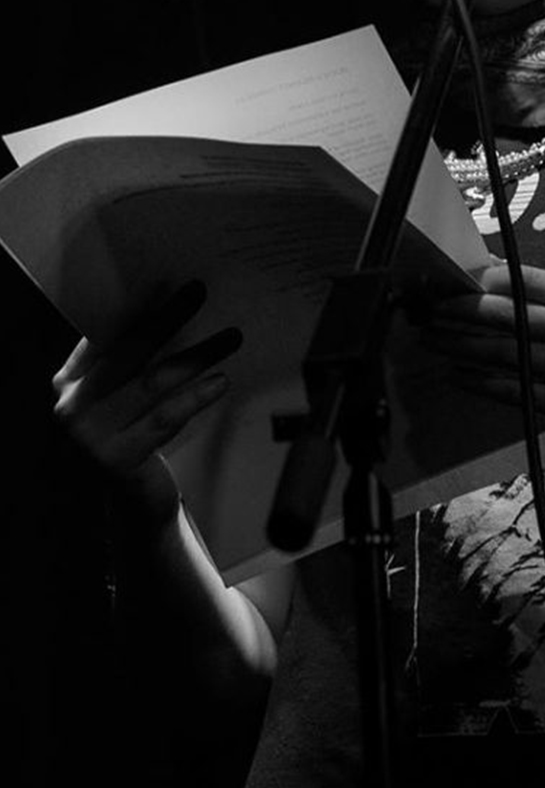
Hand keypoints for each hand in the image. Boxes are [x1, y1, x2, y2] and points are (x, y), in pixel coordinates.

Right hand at [53, 280, 242, 529]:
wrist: (130, 506)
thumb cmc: (131, 438)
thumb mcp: (119, 399)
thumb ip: (131, 364)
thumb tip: (172, 308)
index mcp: (70, 382)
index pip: (105, 334)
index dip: (136, 307)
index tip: (166, 281)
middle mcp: (74, 405)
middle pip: (129, 350)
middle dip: (167, 317)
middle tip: (199, 291)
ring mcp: (93, 435)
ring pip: (153, 382)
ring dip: (197, 354)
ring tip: (231, 337)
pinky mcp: (120, 459)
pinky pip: (164, 419)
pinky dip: (195, 397)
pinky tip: (219, 382)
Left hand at [419, 264, 544, 465]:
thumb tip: (491, 275)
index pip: (526, 279)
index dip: (481, 279)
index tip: (451, 280)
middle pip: (510, 313)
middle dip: (461, 310)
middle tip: (429, 310)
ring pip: (506, 352)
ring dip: (460, 345)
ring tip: (432, 341)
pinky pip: (515, 389)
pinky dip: (479, 382)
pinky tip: (457, 376)